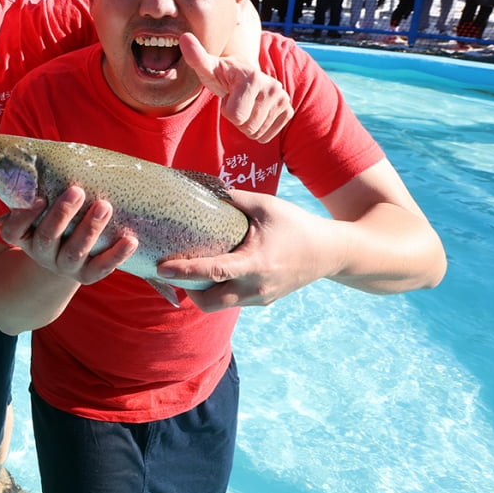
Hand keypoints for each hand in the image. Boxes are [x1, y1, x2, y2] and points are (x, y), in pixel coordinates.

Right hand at [0, 186, 135, 284]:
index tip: (38, 198)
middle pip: (47, 237)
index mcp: (24, 237)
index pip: (14, 230)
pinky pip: (101, 268)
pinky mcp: (86, 275)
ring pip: (74, 252)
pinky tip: (130, 240)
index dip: (24, 216)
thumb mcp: (42, 207)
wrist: (64, 255)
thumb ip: (41, 187)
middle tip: (77, 191)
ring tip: (104, 206)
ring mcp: (63, 267)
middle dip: (62, 214)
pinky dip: (117, 255)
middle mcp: (41, 253)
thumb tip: (46, 154)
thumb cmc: (54, 217)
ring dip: (90, 228)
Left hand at [155, 189, 334, 311]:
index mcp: (256, 263)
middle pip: (209, 303)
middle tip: (173, 268)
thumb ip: (232, 198)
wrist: (331, 252)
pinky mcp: (263, 300)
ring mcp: (260, 298)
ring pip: (219, 304)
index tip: (162, 267)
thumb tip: (201, 188)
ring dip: (201, 292)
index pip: (214, 272)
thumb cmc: (296, 224)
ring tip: (190, 269)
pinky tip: (212, 272)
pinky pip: (232, 301)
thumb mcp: (265, 205)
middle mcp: (256, 287)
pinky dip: (218, 291)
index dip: (185, 272)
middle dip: (187, 290)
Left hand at [180, 33, 292, 142]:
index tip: (228, 95)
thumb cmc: (221, 73)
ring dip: (247, 124)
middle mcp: (273, 88)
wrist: (243, 73)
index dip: (226, 110)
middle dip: (237, 119)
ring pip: (257, 133)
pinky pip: (268, 136)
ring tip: (245, 105)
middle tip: (237, 101)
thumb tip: (184, 37)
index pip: (236, 116)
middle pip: (247, 127)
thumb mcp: (207, 67)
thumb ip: (196, 57)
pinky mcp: (288, 110)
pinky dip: (258, 129)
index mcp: (253, 79)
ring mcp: (283, 99)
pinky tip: (255, 111)